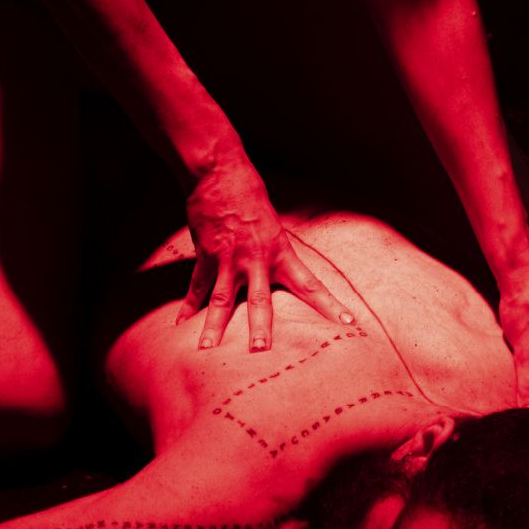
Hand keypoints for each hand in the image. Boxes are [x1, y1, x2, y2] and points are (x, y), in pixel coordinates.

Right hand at [177, 158, 354, 350]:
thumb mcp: (276, 228)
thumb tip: (280, 273)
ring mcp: (230, 261)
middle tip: (261, 351)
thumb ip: (276, 254)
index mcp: (282, 254)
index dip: (330, 306)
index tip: (348, 323)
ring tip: (207, 349)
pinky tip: (180, 325)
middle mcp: (257, 262)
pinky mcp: (207, 257)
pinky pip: (197, 287)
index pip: (312, 285)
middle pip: (261, 302)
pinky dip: (188, 307)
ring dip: (214, 326)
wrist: (222, 177)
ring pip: (223, 300)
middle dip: (260, 328)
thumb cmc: (253, 199)